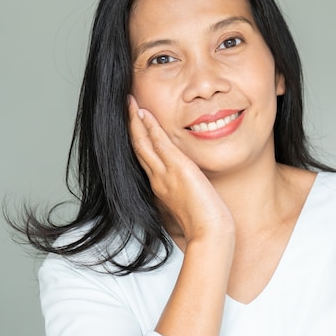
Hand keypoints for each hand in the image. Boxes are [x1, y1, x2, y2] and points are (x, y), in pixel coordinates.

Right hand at [128, 95, 234, 243]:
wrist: (209, 232)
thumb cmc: (205, 222)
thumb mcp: (191, 202)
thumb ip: (185, 191)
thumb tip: (188, 183)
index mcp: (161, 186)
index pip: (146, 158)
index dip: (139, 139)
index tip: (135, 124)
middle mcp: (158, 179)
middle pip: (138, 147)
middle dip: (131, 126)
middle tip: (126, 107)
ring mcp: (164, 174)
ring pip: (143, 143)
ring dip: (135, 121)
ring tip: (130, 103)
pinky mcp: (176, 168)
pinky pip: (158, 143)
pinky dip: (149, 127)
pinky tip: (144, 113)